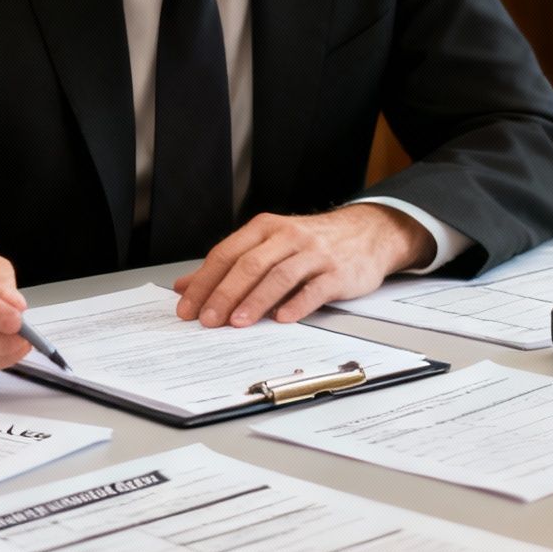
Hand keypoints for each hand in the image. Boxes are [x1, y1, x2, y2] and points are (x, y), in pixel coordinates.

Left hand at [173, 204, 434, 327]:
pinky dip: (297, 304)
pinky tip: (283, 319)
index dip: (205, 282)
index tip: (188, 308)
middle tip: (208, 320)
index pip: (226, 254)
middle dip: (225, 294)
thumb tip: (185, 286)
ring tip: (239, 323)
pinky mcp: (337, 272)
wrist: (366, 233)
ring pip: (279, 276)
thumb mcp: (269, 245)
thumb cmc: (311, 244)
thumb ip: (229, 264)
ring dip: (256, 301)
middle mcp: (288, 237)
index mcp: (265, 229)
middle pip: (250, 264)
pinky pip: (315, 289)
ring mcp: (314, 253)